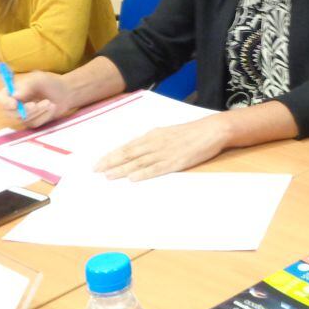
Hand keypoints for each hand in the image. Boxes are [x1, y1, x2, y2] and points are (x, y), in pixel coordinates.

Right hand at [0, 71, 72, 127]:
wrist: (65, 93)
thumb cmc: (50, 83)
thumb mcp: (39, 79)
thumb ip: (27, 86)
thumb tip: (14, 96)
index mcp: (12, 91)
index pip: (1, 99)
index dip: (5, 103)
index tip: (14, 104)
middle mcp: (15, 104)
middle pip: (10, 113)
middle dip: (24, 110)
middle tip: (36, 105)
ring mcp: (23, 115)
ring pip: (24, 119)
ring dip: (38, 111)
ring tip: (49, 102)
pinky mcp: (33, 122)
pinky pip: (35, 123)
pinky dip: (45, 116)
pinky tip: (52, 107)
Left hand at [94, 116, 227, 180]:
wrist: (211, 130)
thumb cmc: (190, 132)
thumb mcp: (167, 133)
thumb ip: (152, 142)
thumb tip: (138, 151)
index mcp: (153, 135)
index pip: (127, 146)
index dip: (112, 155)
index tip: (99, 163)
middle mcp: (155, 143)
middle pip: (129, 154)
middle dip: (111, 163)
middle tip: (96, 171)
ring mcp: (165, 152)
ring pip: (139, 162)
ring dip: (123, 170)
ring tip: (108, 176)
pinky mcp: (176, 161)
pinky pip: (157, 169)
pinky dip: (143, 174)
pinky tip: (133, 178)